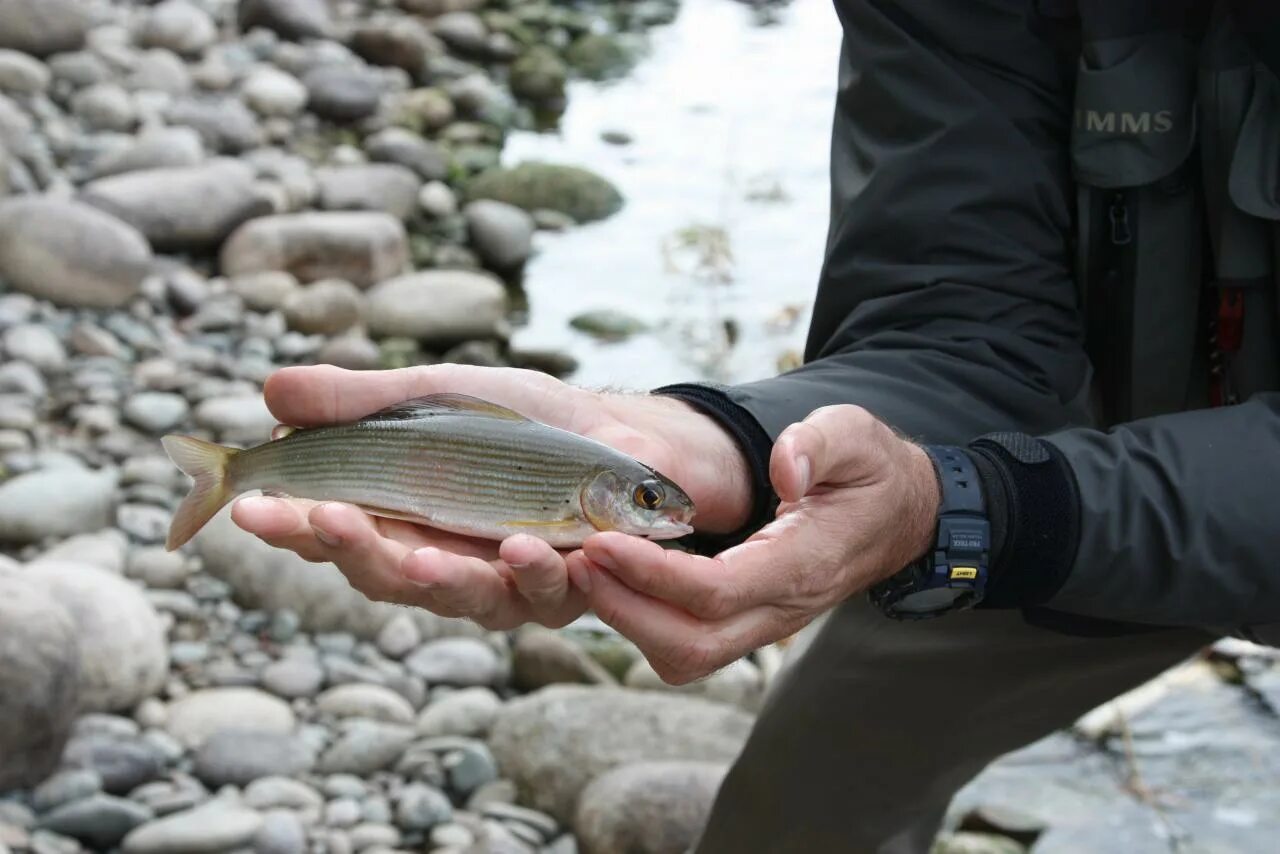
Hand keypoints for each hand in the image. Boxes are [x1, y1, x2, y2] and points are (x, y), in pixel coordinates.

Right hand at [231, 364, 751, 629]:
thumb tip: (270, 390)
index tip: (251, 503)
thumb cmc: (517, 423)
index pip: (332, 531)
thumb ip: (362, 400)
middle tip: (317, 518)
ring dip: (438, 578)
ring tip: (423, 556)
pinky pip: (543, 594)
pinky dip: (534, 573)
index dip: (290, 523)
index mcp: (400, 521)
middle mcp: (442, 564)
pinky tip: (527, 546)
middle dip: (348, 550)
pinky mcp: (563, 589)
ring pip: (460, 597)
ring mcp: (502, 583)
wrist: (618, 434)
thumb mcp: (435, 394)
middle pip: (384, 574)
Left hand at [568, 404, 940, 682]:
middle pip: (691, 644)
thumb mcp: (856, 437)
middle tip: (576, 561)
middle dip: (625, 611)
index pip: (717, 591)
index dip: (653, 574)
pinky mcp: (746, 622)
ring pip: (684, 655)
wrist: (898, 518)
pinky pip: (685, 641)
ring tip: (583, 568)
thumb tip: (782, 468)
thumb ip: (820, 444)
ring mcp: (763, 623)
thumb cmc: (870, 474)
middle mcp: (780, 608)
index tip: (601, 541)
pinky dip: (640, 619)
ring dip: (627, 621)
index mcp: (803, 565)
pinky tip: (611, 575)